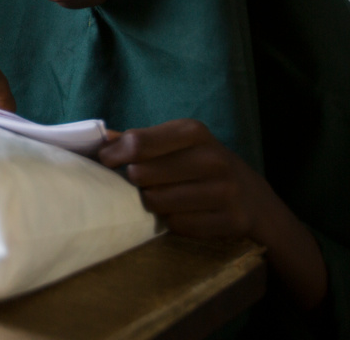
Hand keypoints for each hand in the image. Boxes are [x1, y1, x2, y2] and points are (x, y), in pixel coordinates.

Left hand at [99, 119, 327, 308]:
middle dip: (135, 181)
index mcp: (194, 132)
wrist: (255, 200)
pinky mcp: (231, 221)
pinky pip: (177, 225)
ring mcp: (225, 191)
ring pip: (156, 202)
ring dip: (153, 203)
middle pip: (141, 174)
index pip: (137, 143)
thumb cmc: (201, 165)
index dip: (113, 155)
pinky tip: (185, 213)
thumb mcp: (178, 143)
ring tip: (165, 197)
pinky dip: (173, 222)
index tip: (107, 162)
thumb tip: (101, 139)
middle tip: (144, 183)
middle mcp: (213, 158)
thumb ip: (141, 140)